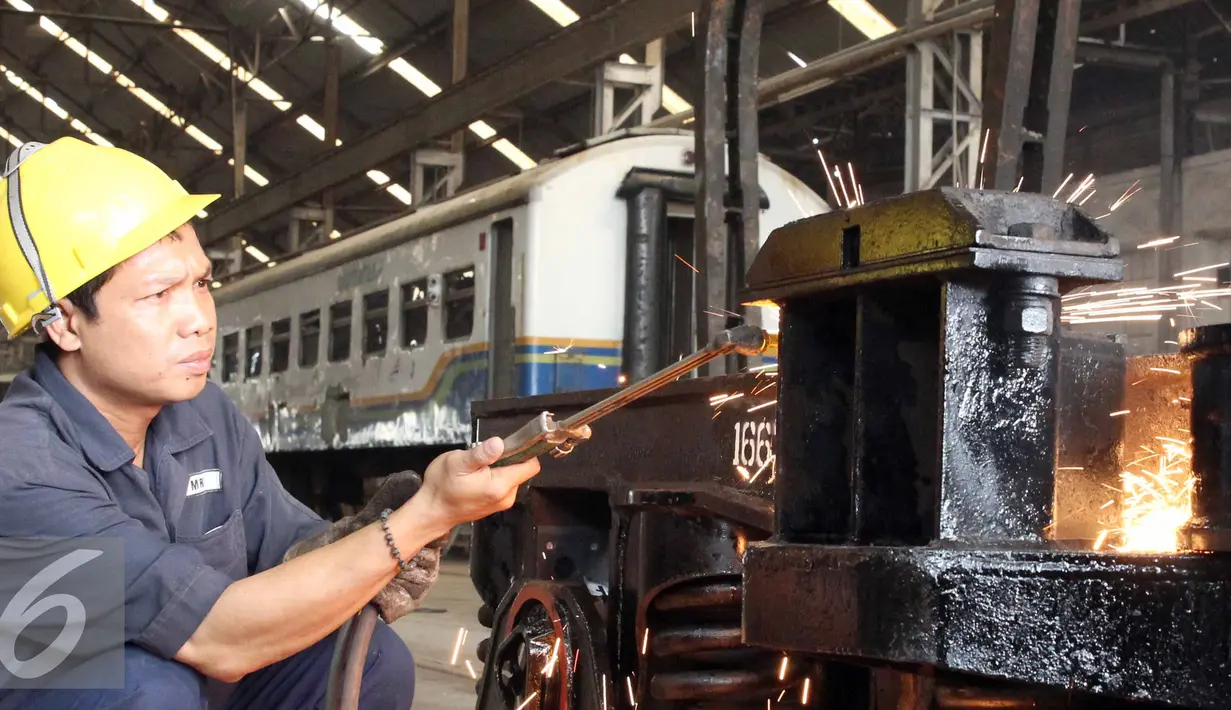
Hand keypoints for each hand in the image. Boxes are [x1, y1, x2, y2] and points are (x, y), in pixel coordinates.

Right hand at [415, 436, 540, 531]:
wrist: (431, 512)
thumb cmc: (442, 486)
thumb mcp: (457, 463)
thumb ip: (481, 454)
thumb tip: (499, 443)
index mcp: (500, 486)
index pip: (530, 466)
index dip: (524, 451)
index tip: (509, 444)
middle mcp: (507, 496)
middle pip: (521, 470)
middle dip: (507, 459)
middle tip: (483, 458)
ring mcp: (501, 503)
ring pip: (512, 477)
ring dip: (499, 468)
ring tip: (476, 469)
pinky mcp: (495, 505)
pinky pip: (503, 485)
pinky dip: (494, 478)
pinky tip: (476, 478)